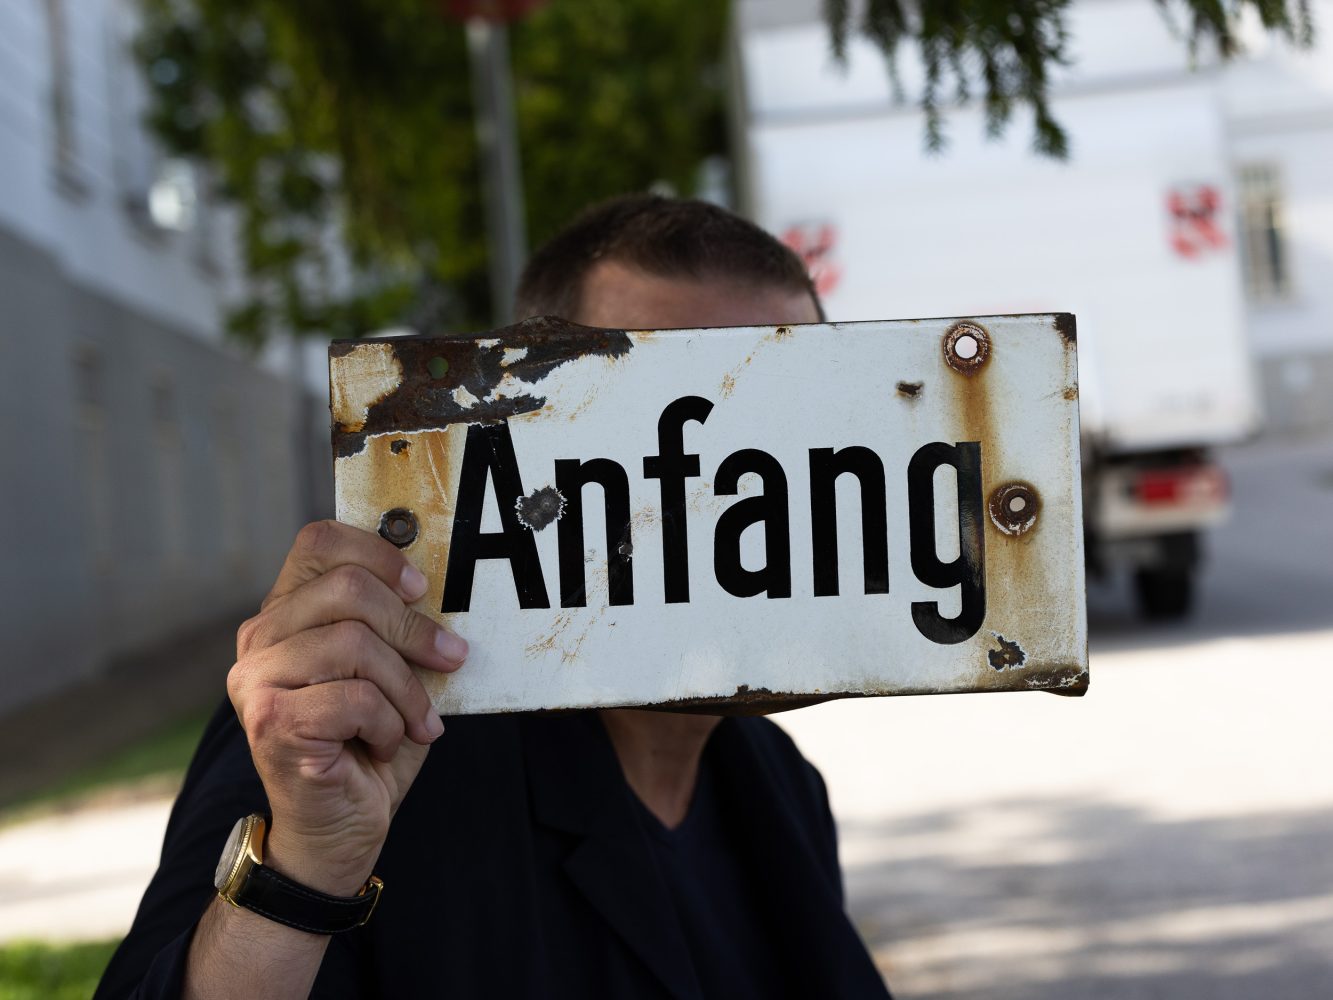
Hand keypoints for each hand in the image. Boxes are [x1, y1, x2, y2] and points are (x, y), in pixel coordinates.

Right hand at [227, 520, 465, 894]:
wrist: (340, 827)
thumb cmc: (370, 742)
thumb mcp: (395, 669)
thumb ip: (400, 623)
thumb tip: (437, 583)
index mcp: (287, 612)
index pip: (320, 541)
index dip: (378, 553)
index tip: (422, 588)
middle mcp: (260, 638)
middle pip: (348, 589)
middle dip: (414, 628)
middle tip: (451, 658)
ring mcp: (256, 679)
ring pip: (354, 644)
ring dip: (406, 687)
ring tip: (417, 721)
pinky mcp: (269, 721)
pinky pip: (352, 697)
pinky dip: (388, 723)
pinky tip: (383, 743)